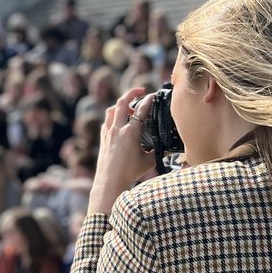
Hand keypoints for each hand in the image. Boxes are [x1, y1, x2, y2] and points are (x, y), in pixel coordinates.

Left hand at [88, 89, 157, 216]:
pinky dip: (114, 115)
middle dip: (132, 93)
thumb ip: (158, 151)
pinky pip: (107, 120)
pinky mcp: (103, 137)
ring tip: (130, 105)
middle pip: (122, 102)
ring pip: (112, 110)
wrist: (109, 181)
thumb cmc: (129, 172)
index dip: (148, 100)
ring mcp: (108, 132)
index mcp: (130, 132)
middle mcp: (117, 129)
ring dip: (121, 104)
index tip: (153, 95)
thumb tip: (168, 148)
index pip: (140, 110)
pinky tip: (119, 120)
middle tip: (141, 90)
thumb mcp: (148, 161)